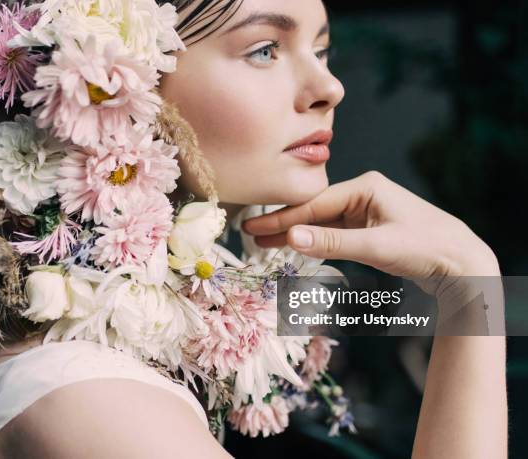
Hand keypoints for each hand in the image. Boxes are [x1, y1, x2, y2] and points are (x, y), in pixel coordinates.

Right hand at [243, 170, 500, 289]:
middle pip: (314, 210)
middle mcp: (363, 194)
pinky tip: (295, 245)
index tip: (253, 229)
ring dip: (296, 234)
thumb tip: (290, 238)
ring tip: (264, 243)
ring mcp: (366, 211)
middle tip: (249, 234)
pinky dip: (314, 240)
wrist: (463, 265)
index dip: (282, 219)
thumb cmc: (426, 249)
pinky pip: (334, 232)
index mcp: (365, 187)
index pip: (314, 204)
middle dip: (283, 224)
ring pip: (322, 222)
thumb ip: (332, 242)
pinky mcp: (369, 227)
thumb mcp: (377, 246)